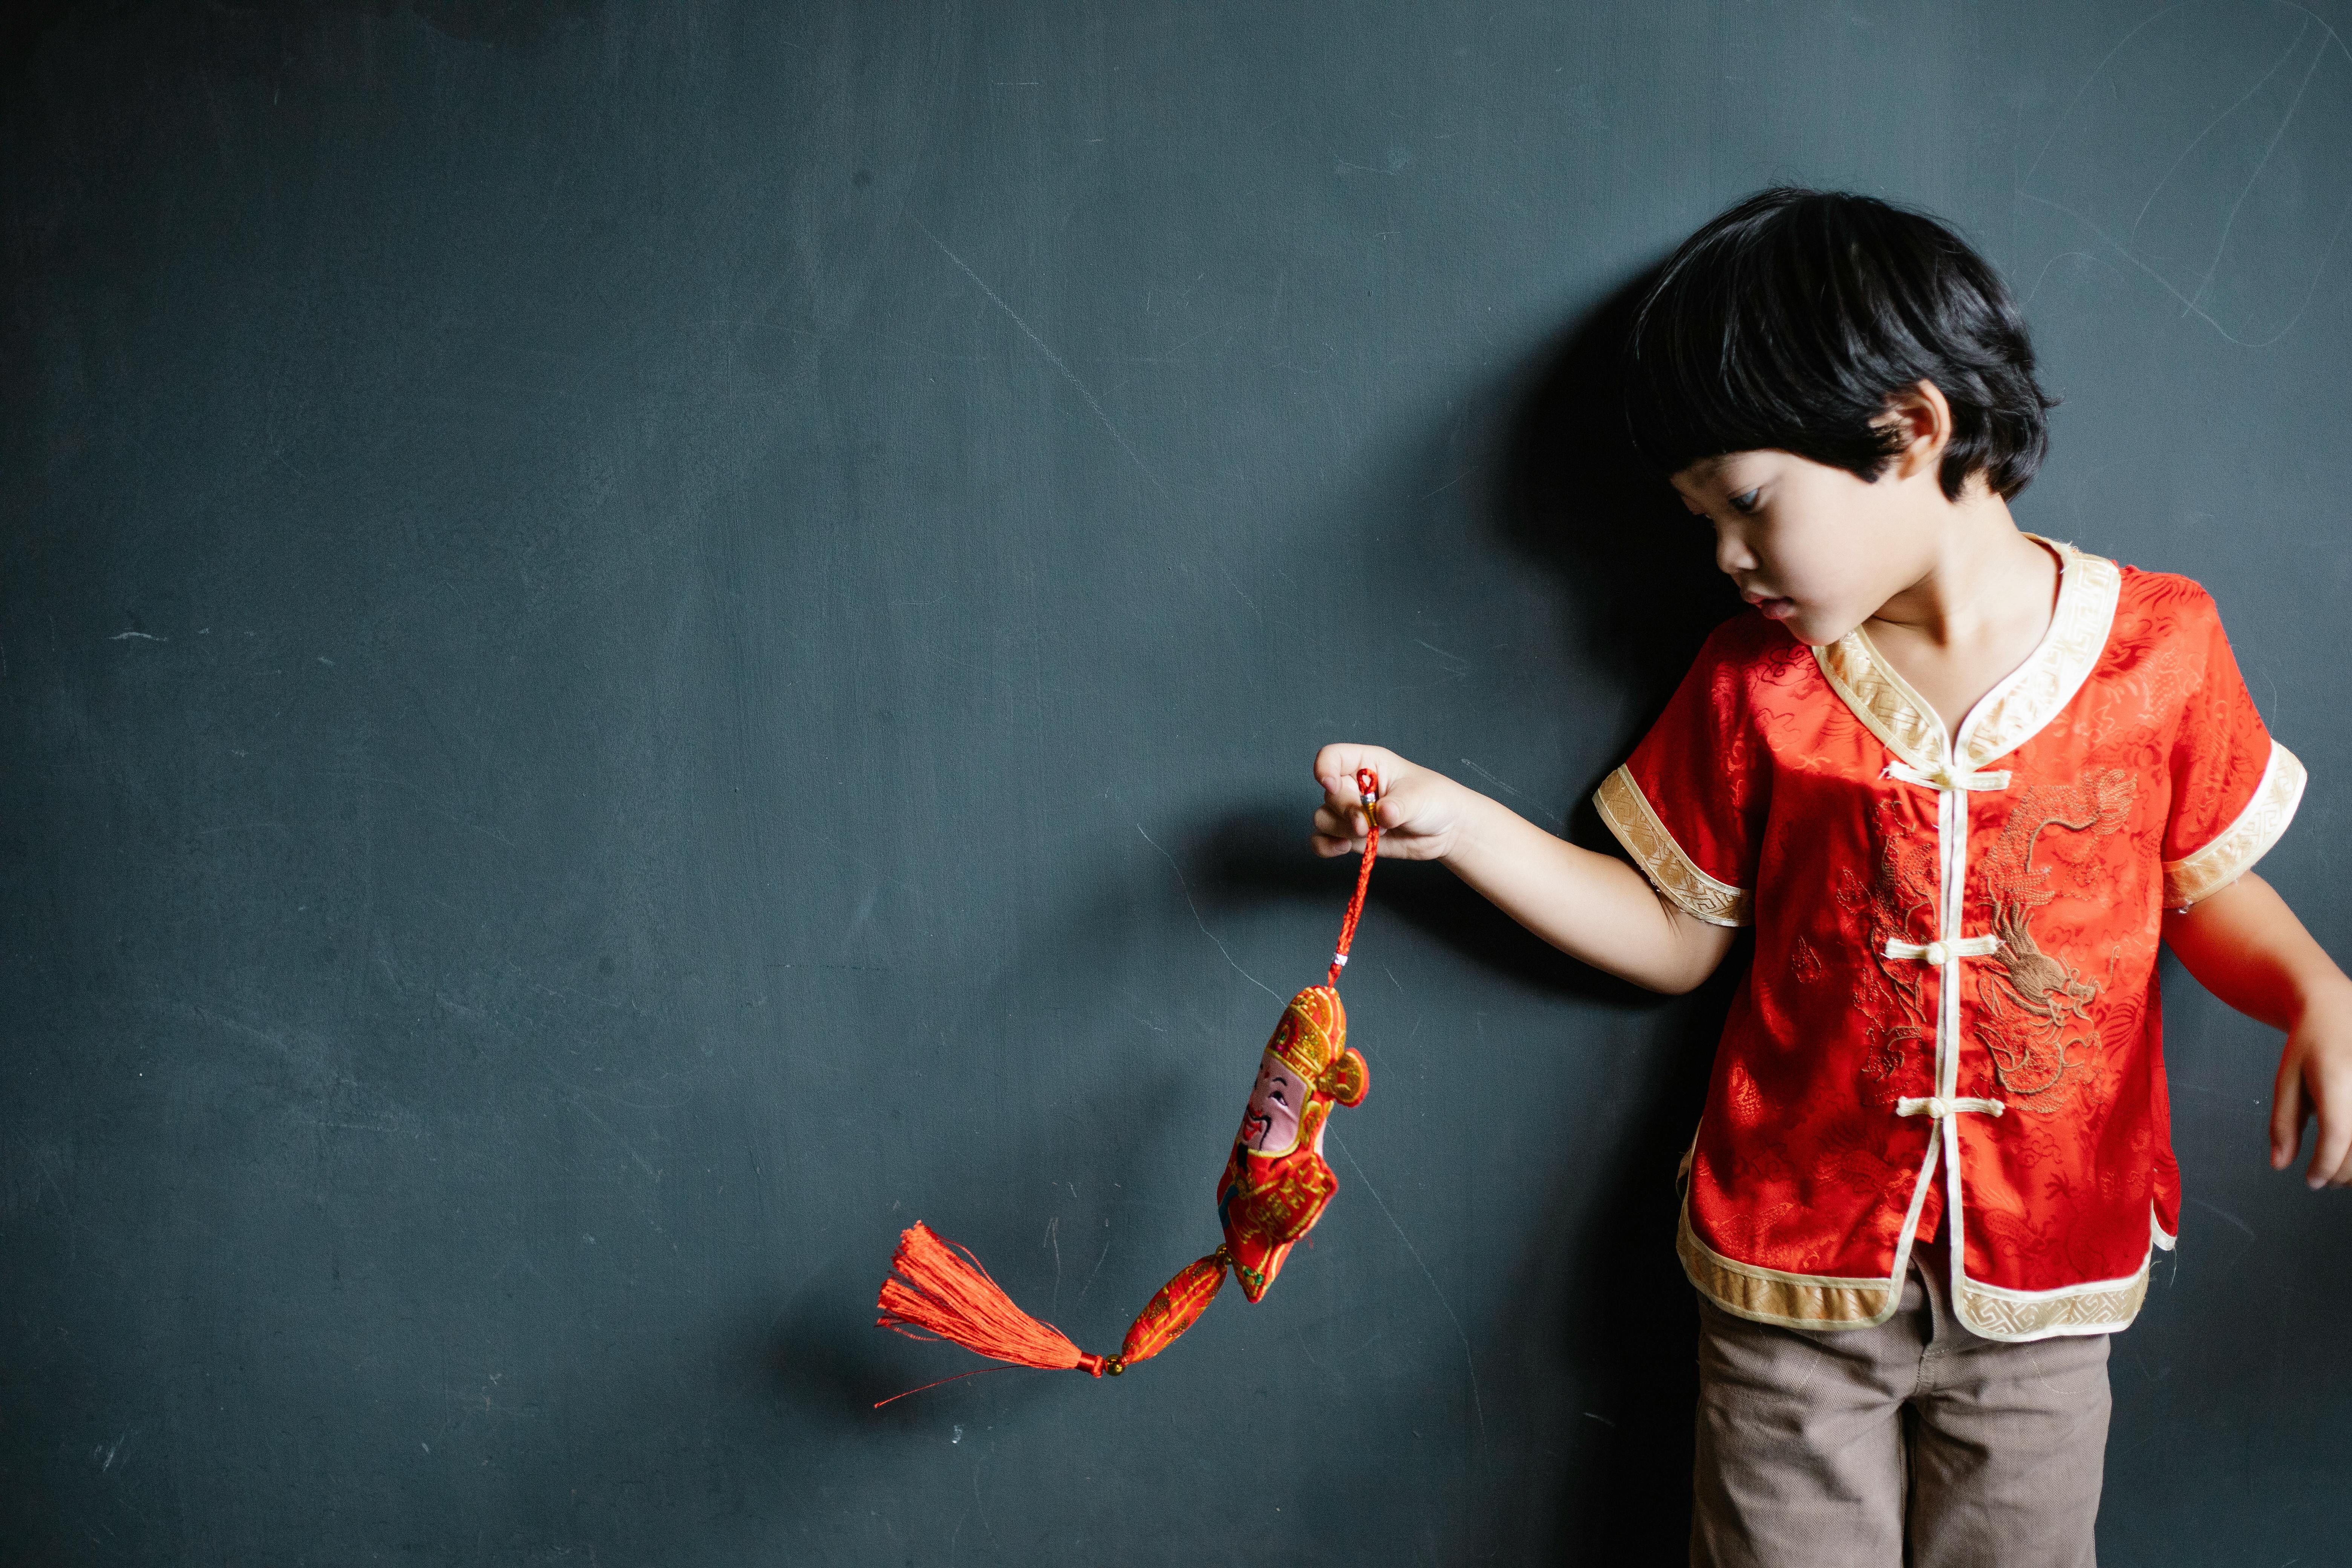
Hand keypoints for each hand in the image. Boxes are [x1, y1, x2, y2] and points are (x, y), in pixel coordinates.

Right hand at [1309, 744, 1477, 862]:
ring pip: (1323, 818)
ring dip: (1339, 830)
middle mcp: (1353, 786)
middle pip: (1329, 794)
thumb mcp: (1418, 797)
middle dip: (1347, 812)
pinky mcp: (1351, 836)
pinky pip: (1323, 840)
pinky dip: (1326, 846)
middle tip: (1367, 824)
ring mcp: (1350, 812)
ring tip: (1367, 835)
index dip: (1325, 768)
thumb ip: (1397, 806)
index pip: (1331, 757)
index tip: (1332, 785)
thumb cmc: (1433, 800)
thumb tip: (1380, 816)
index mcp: (1367, 764)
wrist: (1445, 830)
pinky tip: (1342, 848)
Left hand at [2272, 977, 2351, 1187]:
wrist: (2336, 1006)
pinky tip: (2351, 1150)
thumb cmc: (2309, 1043)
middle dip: (2342, 1173)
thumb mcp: (2287, 1079)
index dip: (2325, 1167)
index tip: (2312, 1182)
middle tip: (2326, 1180)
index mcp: (2335, 1078)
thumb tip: (2279, 1165)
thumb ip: (2283, 1123)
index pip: (2337, 1137)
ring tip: (2342, 1171)